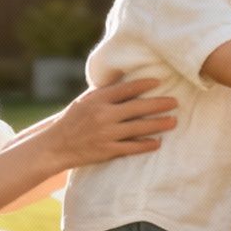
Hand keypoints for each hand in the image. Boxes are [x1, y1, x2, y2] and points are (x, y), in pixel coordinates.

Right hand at [47, 77, 176, 168]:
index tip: (159, 82)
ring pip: (138, 128)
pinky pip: (131, 147)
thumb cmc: (72, 120)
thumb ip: (105, 93)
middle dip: (159, 104)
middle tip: (175, 102)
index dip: (144, 84)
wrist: (55, 146)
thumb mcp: (85, 101)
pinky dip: (145, 145)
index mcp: (98, 100)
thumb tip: (126, 80)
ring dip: (158, 124)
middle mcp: (103, 115)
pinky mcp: (107, 150)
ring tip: (173, 121)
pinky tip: (157, 142)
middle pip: (137, 108)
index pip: (126, 89)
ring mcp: (106, 134)